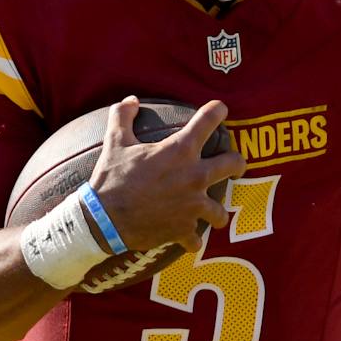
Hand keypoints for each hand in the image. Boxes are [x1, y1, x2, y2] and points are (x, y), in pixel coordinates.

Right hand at [88, 97, 245, 254]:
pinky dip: (191, 239)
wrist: (103, 219)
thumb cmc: (111, 178)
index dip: (218, 111)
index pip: (209, 120)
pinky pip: (196, 240)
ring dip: (217, 212)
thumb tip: (131, 100)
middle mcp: (195, 176)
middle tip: (234, 166)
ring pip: (222, 212)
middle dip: (237, 164)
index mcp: (180, 150)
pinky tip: (187, 239)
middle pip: (234, 164)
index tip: (221, 110)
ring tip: (212, 212)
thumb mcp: (115, 142)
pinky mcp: (184, 230)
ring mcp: (193, 206)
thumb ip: (123, 116)